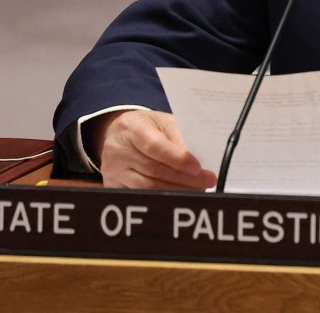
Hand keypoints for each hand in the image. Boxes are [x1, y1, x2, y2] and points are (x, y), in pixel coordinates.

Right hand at [92, 110, 215, 189]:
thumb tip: (197, 159)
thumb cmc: (147, 126)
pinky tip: (179, 195)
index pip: (155, 145)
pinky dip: (162, 196)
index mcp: (131, 127)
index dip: (177, 158)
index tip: (197, 167)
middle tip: (207, 181)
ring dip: (176, 190)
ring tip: (198, 189)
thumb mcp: (164, 122)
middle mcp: (117, 149)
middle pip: (153, 169)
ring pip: (147, 186)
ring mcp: (113, 169)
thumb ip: (180, 137)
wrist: (119, 133)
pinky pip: (140, 194)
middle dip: (184, 178)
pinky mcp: (113, 185)